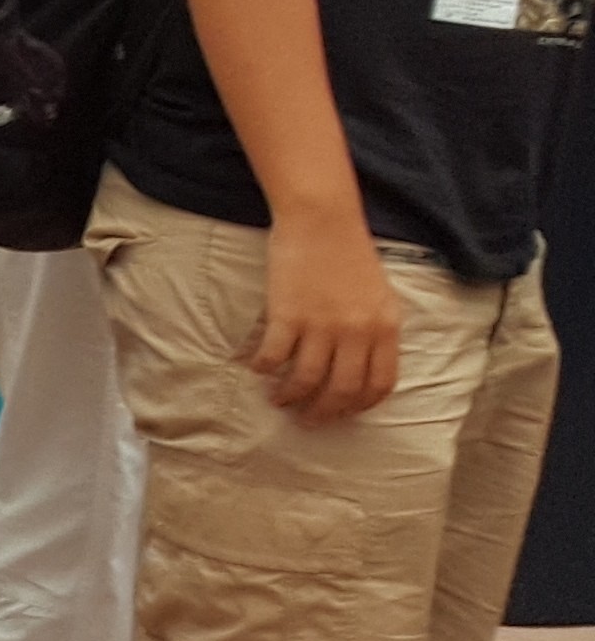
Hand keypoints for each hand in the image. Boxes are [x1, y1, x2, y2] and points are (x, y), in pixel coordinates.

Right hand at [252, 217, 403, 423]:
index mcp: (384, 328)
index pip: (379, 384)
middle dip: (323, 412)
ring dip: (290, 396)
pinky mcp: (287, 314)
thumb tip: (359, 363)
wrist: (322, 220)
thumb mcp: (379, 295)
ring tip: (278, 400)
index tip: (342, 413)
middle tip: (307, 420)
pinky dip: (263, 368)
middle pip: (342, 390)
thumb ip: (375, 330)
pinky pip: (274, 355)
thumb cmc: (350, 254)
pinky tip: (256, 369)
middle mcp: (356, 332)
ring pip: (307, 379)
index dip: (359, 406)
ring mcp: (321, 324)